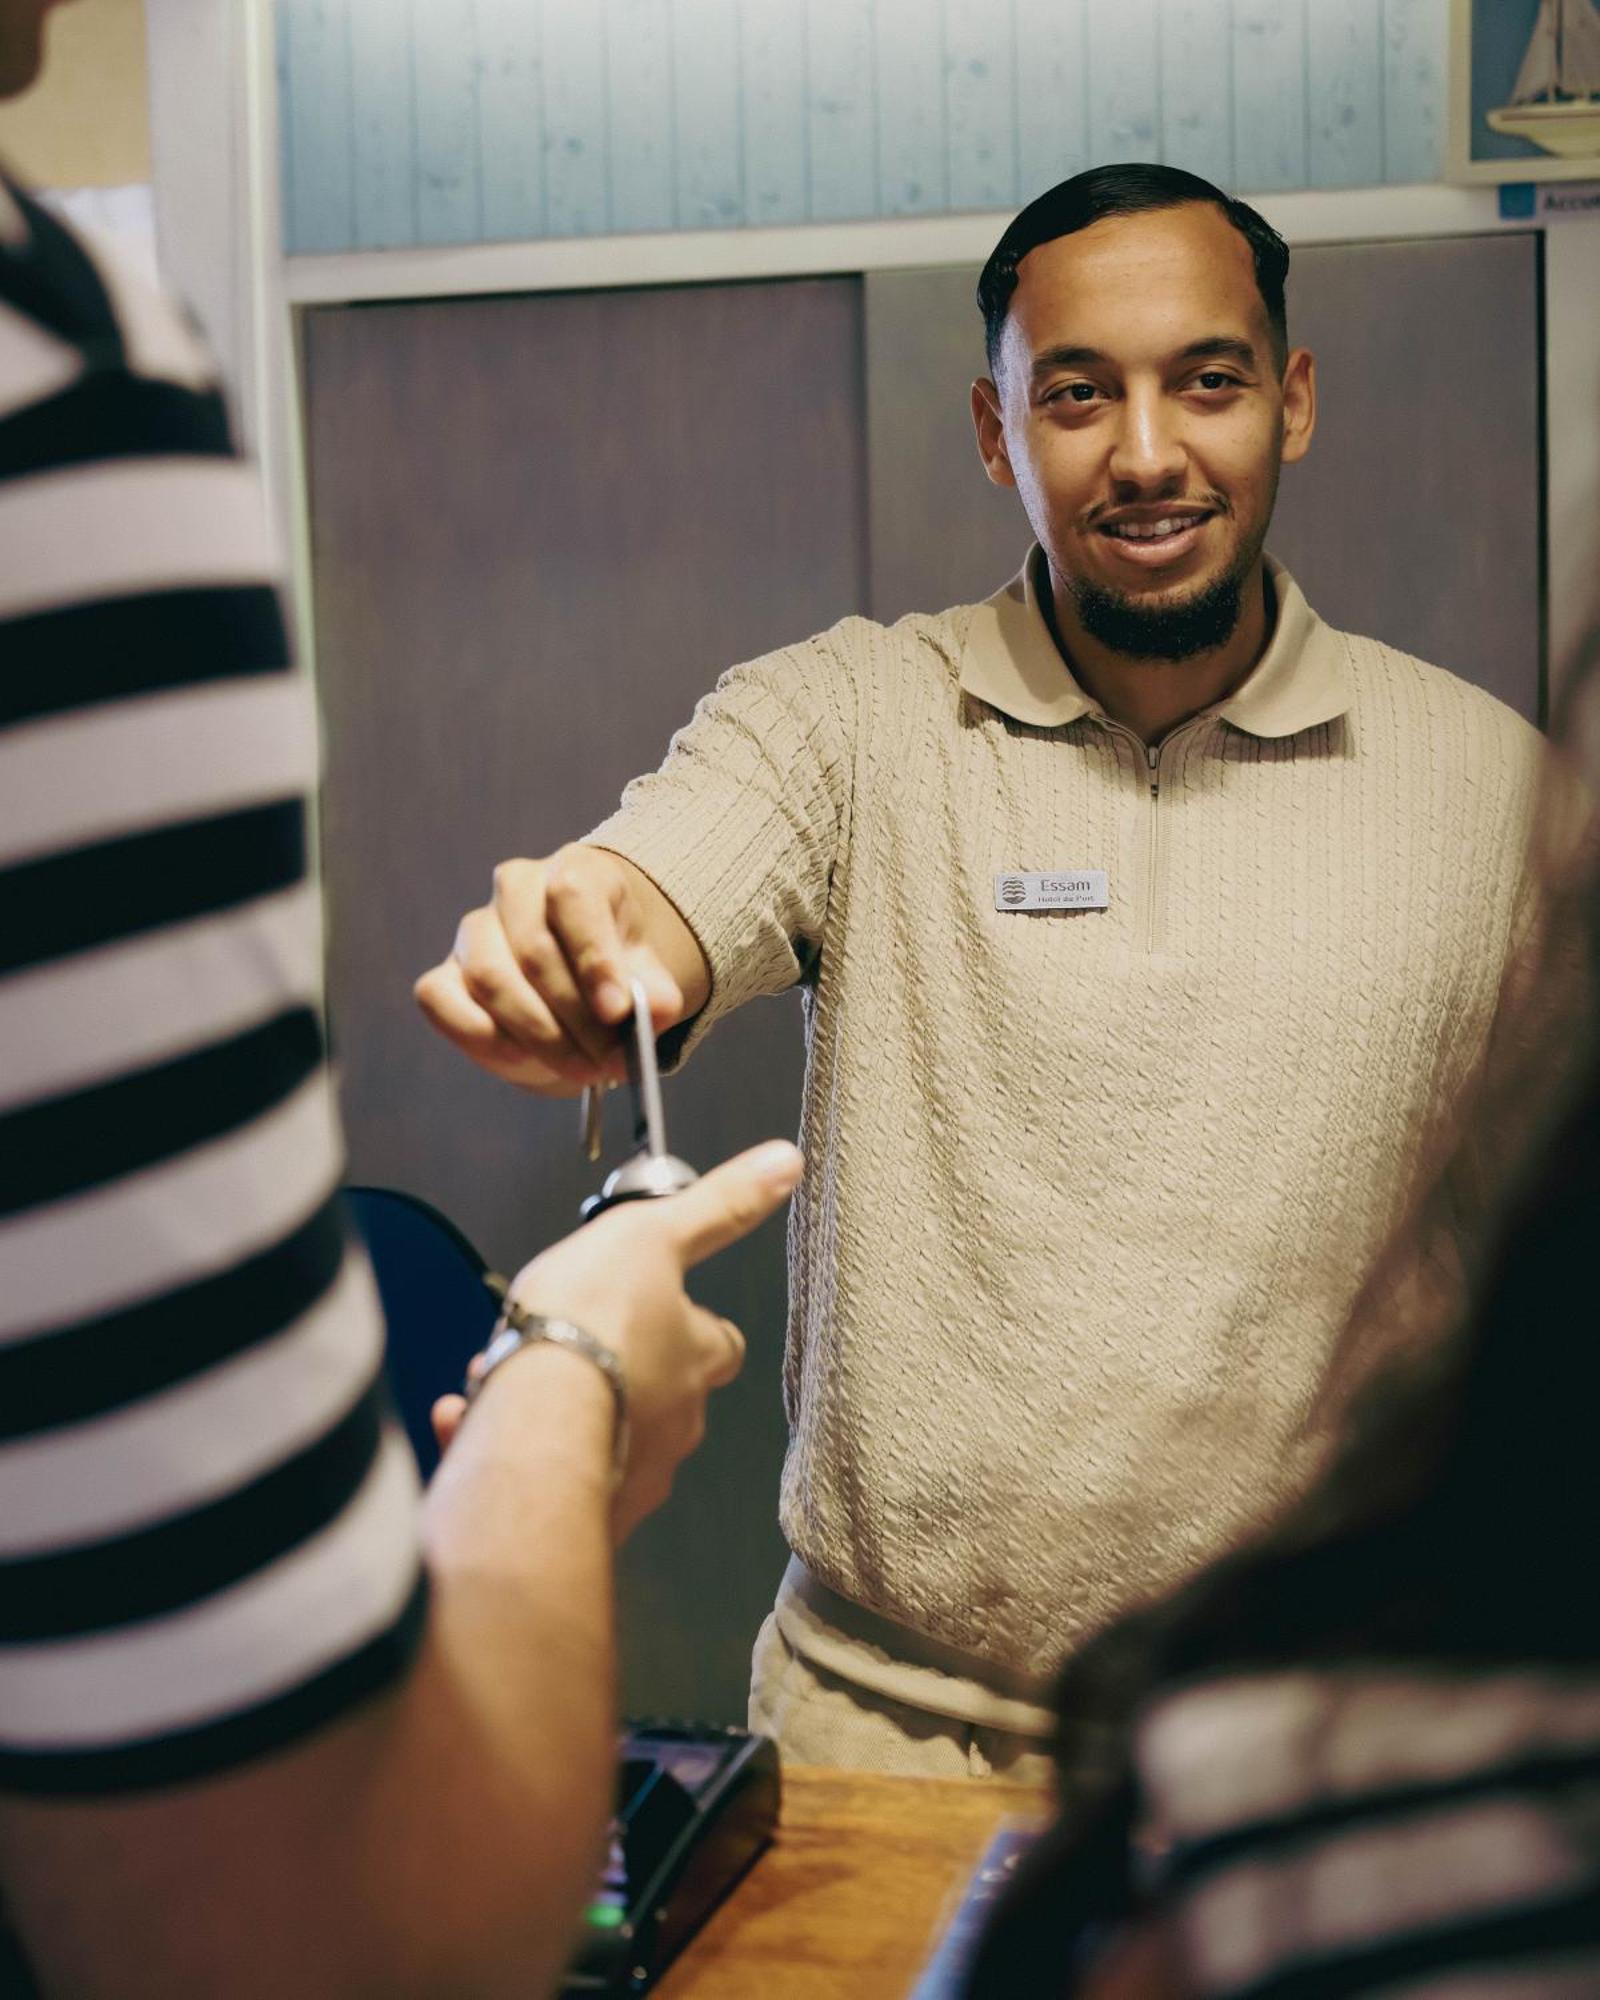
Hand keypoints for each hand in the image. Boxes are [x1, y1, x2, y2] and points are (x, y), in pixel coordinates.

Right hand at [414, 847, 696, 1095]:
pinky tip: (525, 1059)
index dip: (594, 957)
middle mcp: (516, 890)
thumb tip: (653, 1010)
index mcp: (575, 871)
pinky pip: (442, 1003)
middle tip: (608, 1061)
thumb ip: (657, 995)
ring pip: (491, 979)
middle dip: (575, 1017)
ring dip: (539, 1035)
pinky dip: (484, 1040)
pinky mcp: (442, 975)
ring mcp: (474, 931)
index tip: (617, 1011)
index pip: (572, 895)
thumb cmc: (613, 979)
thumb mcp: (649, 983)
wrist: (580, 994)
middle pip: (534, 949)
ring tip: (581, 1068)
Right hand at [432, 1140, 802, 1537]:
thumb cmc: (588, 1326)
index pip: (720, 1343)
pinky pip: (541, 1473)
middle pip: (659, 1394)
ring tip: (509, 1380)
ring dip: (561, 1408)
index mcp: (695, 1361)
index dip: (695, 1325)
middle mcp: (674, 1426)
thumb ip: (718, 1206)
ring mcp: (627, 1473)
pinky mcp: (573, 1508)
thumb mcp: (654, 1235)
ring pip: (599, 1434)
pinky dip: (507, 1443)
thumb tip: (786, 1164)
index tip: (663, 1308)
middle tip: (570, 1343)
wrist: (532, 1426)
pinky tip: (468, 1417)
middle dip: (617, 1371)